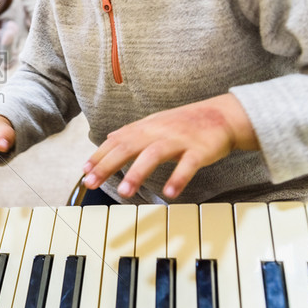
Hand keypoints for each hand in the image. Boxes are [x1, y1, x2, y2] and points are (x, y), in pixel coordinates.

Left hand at [82, 94, 258, 199]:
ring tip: (124, 192)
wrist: (222, 115)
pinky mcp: (199, 150)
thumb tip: (108, 139)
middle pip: (128, 147)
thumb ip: (132, 133)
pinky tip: (169, 193)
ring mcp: (178, 140)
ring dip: (137, 173)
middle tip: (91, 183)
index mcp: (145, 127)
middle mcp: (158, 132)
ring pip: (153, 155)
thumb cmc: (184, 123)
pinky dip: (178, 178)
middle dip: (107, 165)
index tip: (85, 172)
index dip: (99, 156)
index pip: (116, 141)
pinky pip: (187, 164)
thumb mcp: (154, 124)